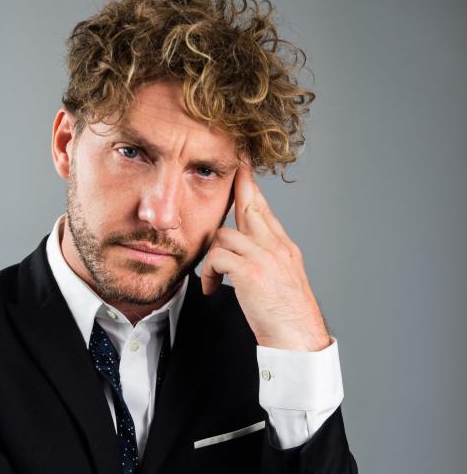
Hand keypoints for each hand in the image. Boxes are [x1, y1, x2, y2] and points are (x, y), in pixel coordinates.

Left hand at [200, 163, 330, 351]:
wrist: (299, 340)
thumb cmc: (288, 317)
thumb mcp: (282, 279)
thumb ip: (265, 259)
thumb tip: (243, 250)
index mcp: (284, 248)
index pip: (265, 210)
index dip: (251, 188)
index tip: (243, 169)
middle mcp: (277, 247)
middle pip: (250, 207)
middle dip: (237, 188)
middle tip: (228, 174)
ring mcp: (265, 257)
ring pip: (225, 235)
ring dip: (213, 256)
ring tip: (213, 278)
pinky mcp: (251, 271)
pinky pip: (218, 257)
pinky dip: (209, 273)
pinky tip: (212, 288)